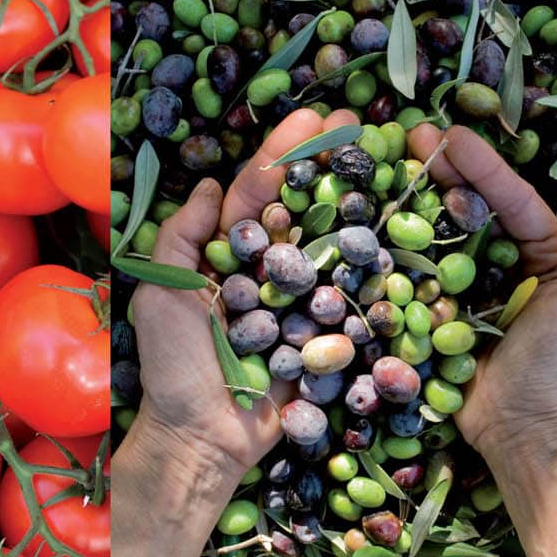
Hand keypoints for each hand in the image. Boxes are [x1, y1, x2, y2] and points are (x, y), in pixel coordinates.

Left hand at [132, 107, 358, 484]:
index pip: (258, 189)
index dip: (284, 151)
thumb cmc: (173, 366)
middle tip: (360, 121)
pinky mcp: (325, 334)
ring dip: (356, 199)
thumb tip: (210, 184)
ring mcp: (298, 298)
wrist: (203, 441)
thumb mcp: (159, 293)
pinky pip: (351, 297)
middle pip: (302, 204)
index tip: (315, 116)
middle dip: (328, 160)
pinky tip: (397, 230)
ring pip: (331, 242)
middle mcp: (265, 267)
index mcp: (226, 252)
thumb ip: (181, 236)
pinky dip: (373, 267)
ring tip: (385, 159)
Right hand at [407, 123, 556, 456]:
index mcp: (542, 249)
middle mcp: (502, 257)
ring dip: (416, 194)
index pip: (510, 198)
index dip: (482, 165)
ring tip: (393, 163)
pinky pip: (417, 267)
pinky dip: (399, 240)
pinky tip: (377, 213)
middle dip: (443, 167)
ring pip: (440, 228)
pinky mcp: (435, 303)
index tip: (451, 134)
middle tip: (413, 135)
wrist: (517, 428)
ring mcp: (465, 279)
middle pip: (470, 203)